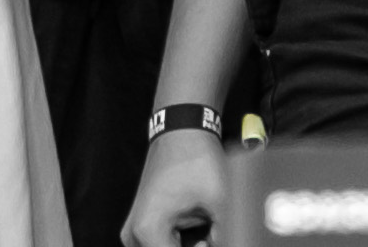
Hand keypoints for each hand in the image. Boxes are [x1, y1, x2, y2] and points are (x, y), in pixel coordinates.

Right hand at [126, 121, 232, 246]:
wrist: (182, 131)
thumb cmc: (197, 161)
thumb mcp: (219, 203)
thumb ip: (224, 238)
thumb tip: (231, 246)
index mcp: (149, 230)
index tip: (213, 240)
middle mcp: (135, 233)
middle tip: (211, 236)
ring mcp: (135, 230)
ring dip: (188, 245)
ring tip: (207, 231)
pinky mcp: (143, 225)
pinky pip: (163, 245)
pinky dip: (182, 243)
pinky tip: (201, 231)